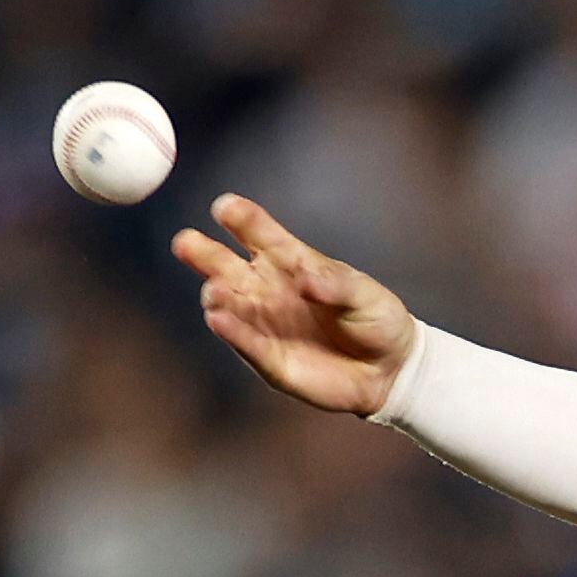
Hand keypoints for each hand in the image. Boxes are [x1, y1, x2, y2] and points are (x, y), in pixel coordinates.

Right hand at [174, 195, 417, 417]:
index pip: (259, 233)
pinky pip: (245, 343)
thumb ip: (334, 284)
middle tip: (186, 243)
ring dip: (217, 297)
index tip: (226, 207)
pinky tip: (218, 320)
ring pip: (228, 305)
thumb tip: (304, 277)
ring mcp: (263, 322)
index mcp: (290, 261)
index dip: (242, 219)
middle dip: (203, 253)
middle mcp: (267, 288)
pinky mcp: (267, 357)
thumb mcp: (363, 294)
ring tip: (215, 291)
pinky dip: (231, 332)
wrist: (389, 369)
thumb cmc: (376, 319)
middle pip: (225, 265)